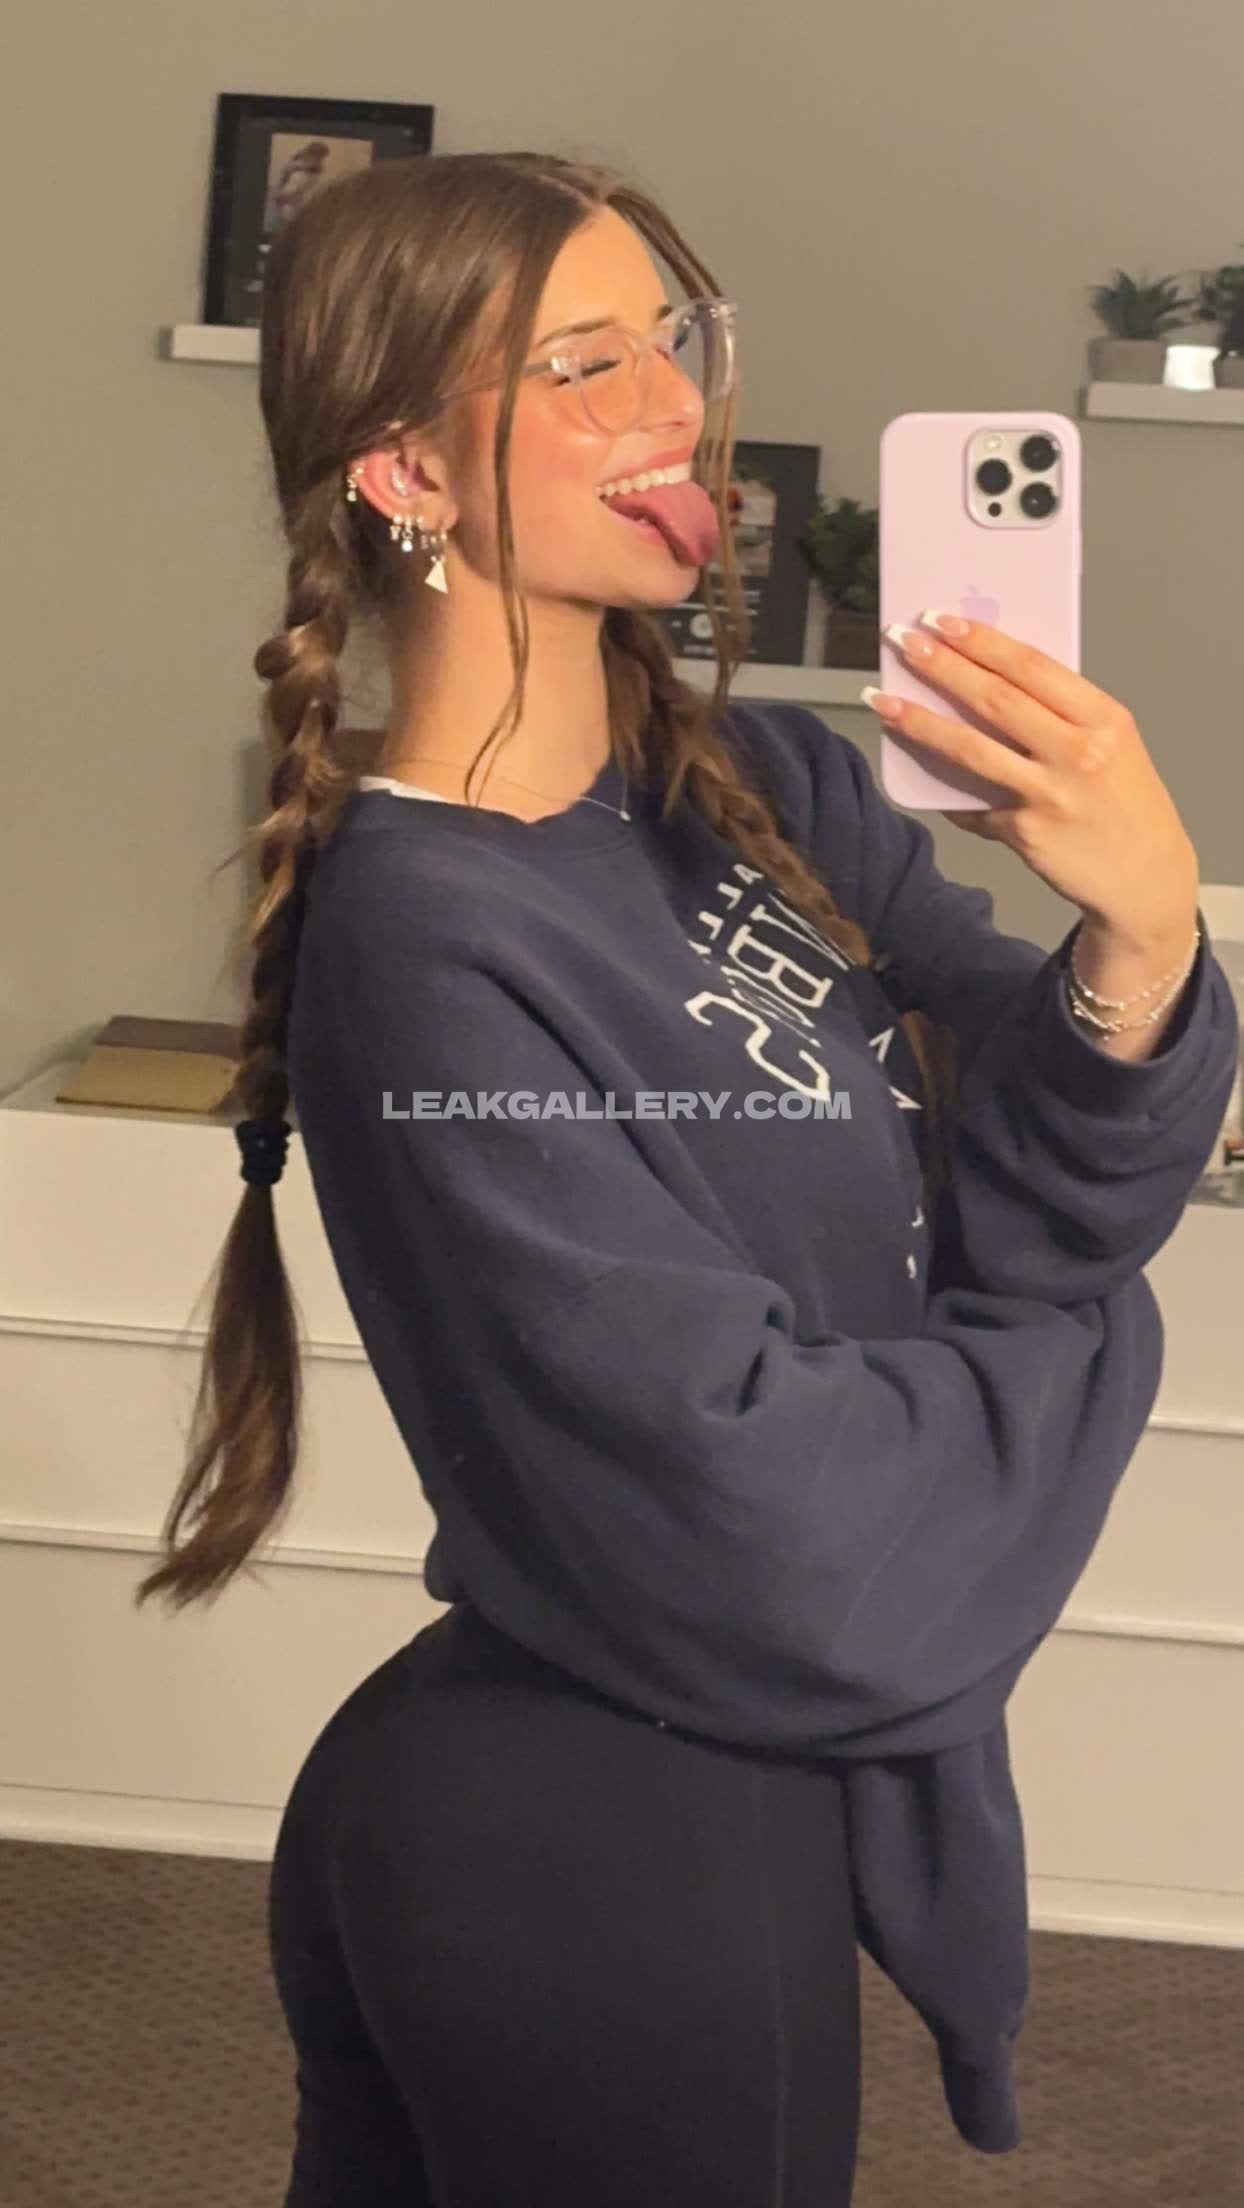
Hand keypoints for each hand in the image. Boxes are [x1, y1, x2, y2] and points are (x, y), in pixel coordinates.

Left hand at [871, 614, 1198, 944]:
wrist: (1145, 876)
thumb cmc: (1123, 801)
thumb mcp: (1110, 744)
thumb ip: (1059, 715)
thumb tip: (985, 681)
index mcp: (1103, 717)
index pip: (1032, 666)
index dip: (980, 641)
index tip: (940, 620)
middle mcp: (1079, 752)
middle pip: (996, 699)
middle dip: (942, 667)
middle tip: (903, 643)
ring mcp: (1050, 794)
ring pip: (971, 749)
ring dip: (920, 722)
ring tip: (883, 701)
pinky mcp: (1026, 832)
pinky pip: (973, 804)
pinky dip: (945, 792)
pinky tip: (919, 777)